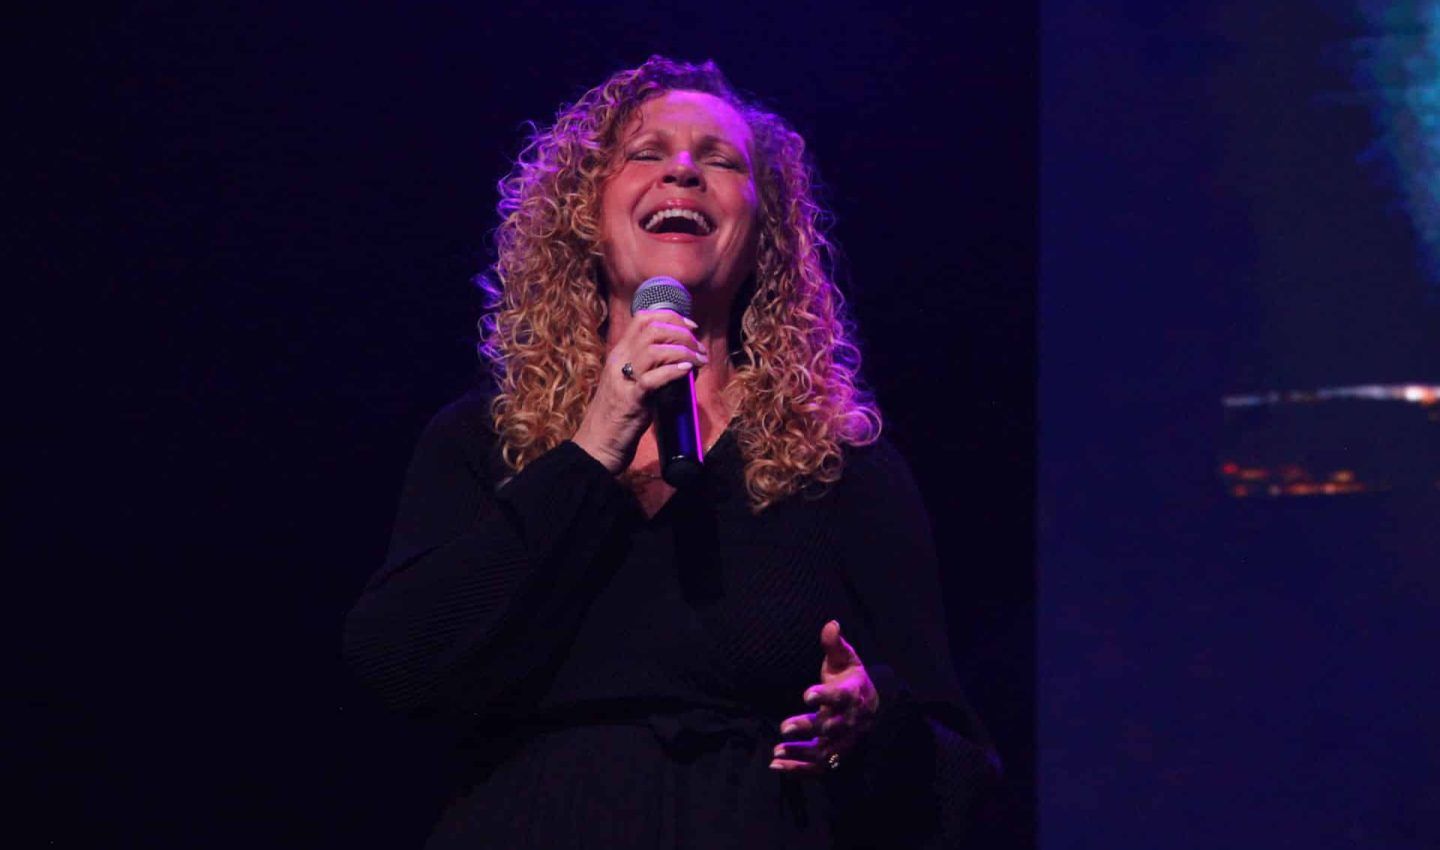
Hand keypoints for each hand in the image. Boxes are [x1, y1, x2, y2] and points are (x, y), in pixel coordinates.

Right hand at [571, 309, 709, 472]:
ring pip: (653, 349)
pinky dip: (673, 370)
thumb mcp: (632, 383)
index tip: (691, 327)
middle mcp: (619, 361)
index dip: (670, 316)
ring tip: (699, 360)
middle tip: (699, 347)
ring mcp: (623, 380)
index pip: (642, 319)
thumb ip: (650, 368)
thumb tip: (684, 361)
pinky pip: (653, 378)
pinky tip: (687, 370)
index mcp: (619, 354)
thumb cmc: (619, 416)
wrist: (598, 445)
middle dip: (681, 332)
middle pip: (651, 329)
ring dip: (683, 350)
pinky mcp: (631, 400)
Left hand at [772, 620, 878, 775]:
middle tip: (784, 727)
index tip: (807, 694)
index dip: (825, 696)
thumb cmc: (850, 679)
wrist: (871, 706)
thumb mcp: (846, 659)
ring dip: (800, 753)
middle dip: (808, 728)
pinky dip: (798, 770)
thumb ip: (835, 645)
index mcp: (852, 695)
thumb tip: (831, 624)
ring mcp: (844, 741)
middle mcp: (849, 721)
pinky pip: (818, 768)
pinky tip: (775, 766)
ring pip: (825, 753)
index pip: (840, 697)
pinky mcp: (835, 755)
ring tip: (777, 752)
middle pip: (831, 728)